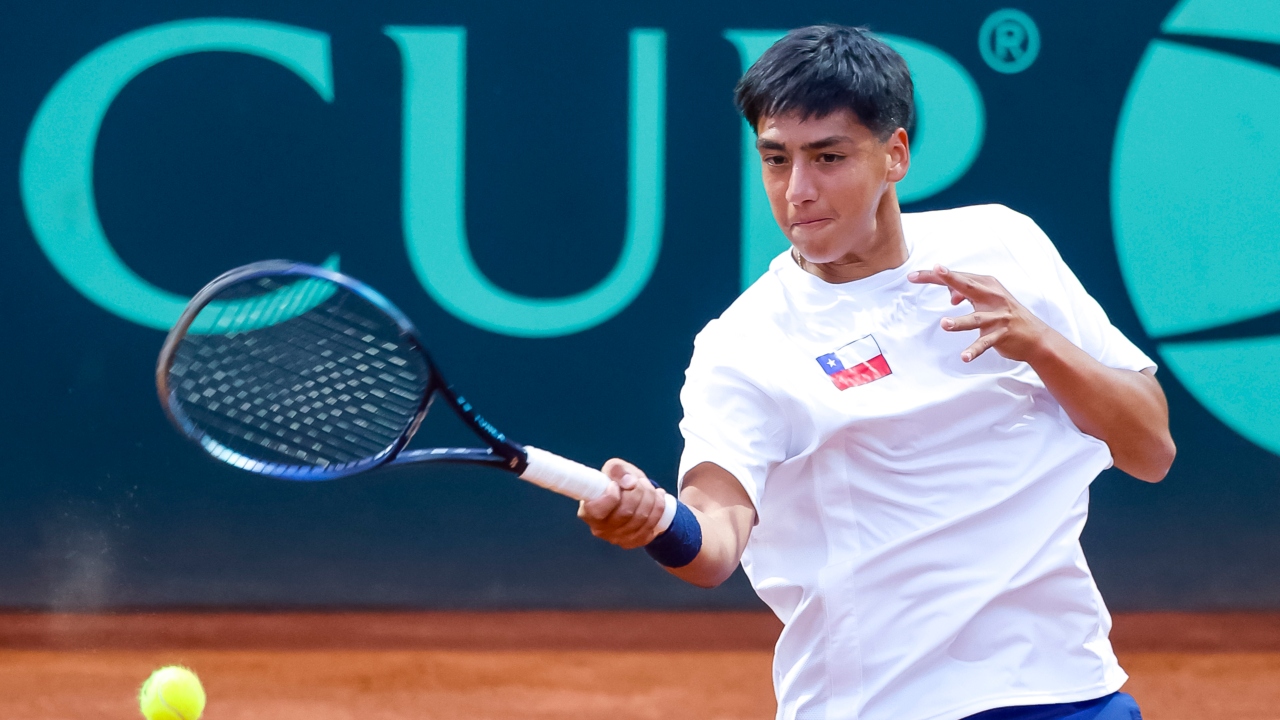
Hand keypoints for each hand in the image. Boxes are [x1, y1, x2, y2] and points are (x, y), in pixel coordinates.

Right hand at [577, 458, 667, 548]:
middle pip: (625, 513)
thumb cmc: (618, 481)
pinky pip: (652, 526)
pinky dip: (658, 508)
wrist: (632, 495)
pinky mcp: (634, 542)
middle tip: (639, 482)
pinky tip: (658, 497)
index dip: (611, 497)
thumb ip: (617, 469)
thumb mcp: (614, 468)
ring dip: (650, 498)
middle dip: (638, 492)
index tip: (615, 485)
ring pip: (641, 519)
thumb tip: (629, 482)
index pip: (598, 510)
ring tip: (649, 487)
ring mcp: (617, 538)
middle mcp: (600, 529)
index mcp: (588, 511)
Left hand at [908, 264, 1050, 362]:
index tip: (913, 276)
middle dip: (949, 279)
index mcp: (987, 285)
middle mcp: (992, 297)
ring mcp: (997, 317)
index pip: (958, 278)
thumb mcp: (987, 301)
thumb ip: (967, 295)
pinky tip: (964, 357)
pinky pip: (985, 343)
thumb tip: (951, 296)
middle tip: (934, 271)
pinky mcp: (1001, 335)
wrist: (1036, 337)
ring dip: (959, 322)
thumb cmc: (1006, 315)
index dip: (935, 276)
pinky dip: (974, 350)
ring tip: (944, 324)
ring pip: (975, 318)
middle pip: (966, 286)